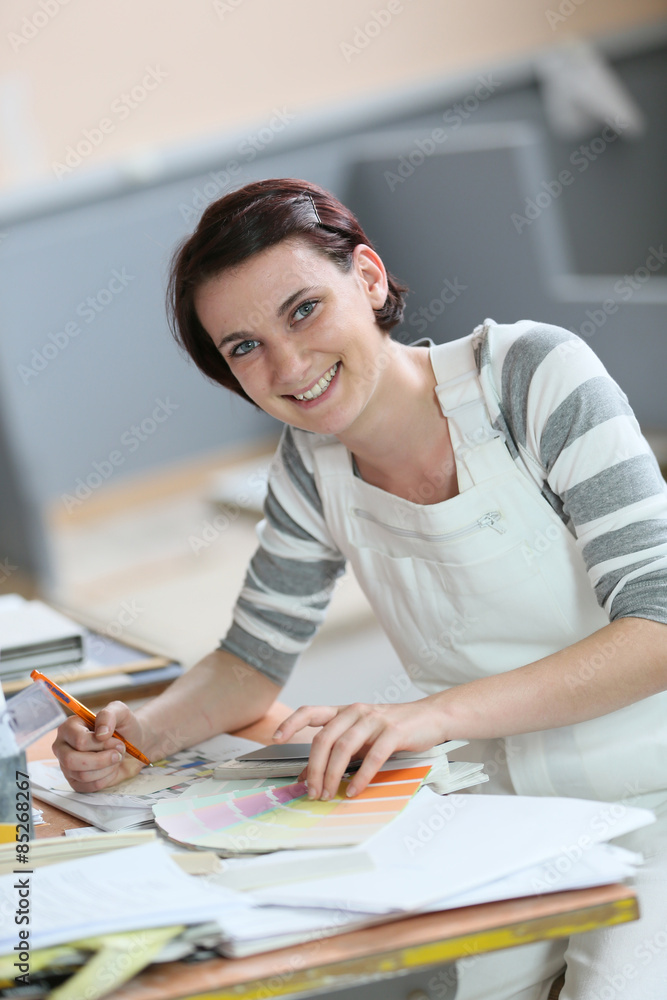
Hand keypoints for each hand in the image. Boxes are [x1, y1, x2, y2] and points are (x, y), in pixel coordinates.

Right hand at [52, 701, 146, 791]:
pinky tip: (111, 768)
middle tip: (118, 754)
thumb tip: (101, 733)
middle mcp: (63, 746)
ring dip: (107, 768)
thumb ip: (108, 715)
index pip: (79, 741)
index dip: (102, 744)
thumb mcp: (120, 712)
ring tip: (116, 758)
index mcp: (69, 727)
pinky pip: (89, 786)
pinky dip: (106, 778)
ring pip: (82, 775)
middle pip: (72, 760)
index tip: (118, 741)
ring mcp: (67, 766)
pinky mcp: (75, 781)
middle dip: (101, 760)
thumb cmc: (123, 727)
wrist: (133, 744)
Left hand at [273, 698, 446, 800]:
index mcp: (344, 711)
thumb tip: (307, 776)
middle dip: (314, 768)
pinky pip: (372, 756)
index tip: (276, 738)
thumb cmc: (392, 729)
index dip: (291, 722)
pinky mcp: (393, 732)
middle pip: (324, 738)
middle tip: (311, 792)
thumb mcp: (360, 737)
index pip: (311, 711)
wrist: (430, 717)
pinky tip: (355, 790)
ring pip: (344, 747)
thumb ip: (336, 751)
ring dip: (332, 775)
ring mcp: (374, 720)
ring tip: (329, 794)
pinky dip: (361, 776)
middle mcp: (356, 711)